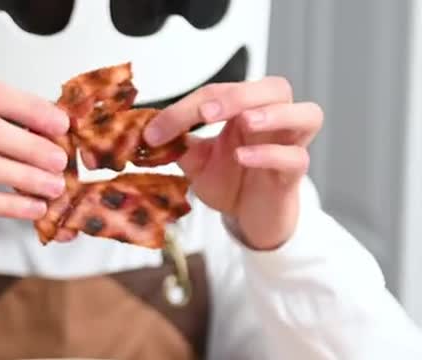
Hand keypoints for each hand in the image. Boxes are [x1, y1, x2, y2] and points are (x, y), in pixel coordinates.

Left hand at [144, 77, 322, 249]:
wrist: (248, 218)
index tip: (154, 132)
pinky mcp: (293, 175)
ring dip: (273, 114)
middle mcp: (272, 121)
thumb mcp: (195, 161)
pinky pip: (296, 157)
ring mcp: (288, 146)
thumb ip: (177, 144)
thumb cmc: (230, 182)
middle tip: (206, 113)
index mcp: (245, 110)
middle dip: (238, 96)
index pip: (219, 94)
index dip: (185, 109)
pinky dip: (272, 154)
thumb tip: (146, 130)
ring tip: (245, 122)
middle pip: (274, 89)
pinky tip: (244, 158)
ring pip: (306, 114)